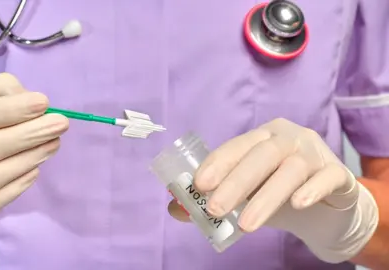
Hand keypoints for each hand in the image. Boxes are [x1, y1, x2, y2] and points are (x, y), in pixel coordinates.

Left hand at [168, 118, 377, 262]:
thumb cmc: (278, 193)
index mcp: (263, 137)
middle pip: (262, 155)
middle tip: (215, 209)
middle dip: (236, 182)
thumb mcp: (246, 195)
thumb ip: (214, 197)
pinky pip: (327, 177)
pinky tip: (297, 204)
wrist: (327, 207)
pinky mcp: (339, 174)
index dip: (218, 163)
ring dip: (266, 197)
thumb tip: (175, 209)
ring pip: (291, 169)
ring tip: (246, 225)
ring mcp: (316, 153)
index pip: (237, 146)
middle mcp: (289, 138)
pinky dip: (312, 189)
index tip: (198, 185)